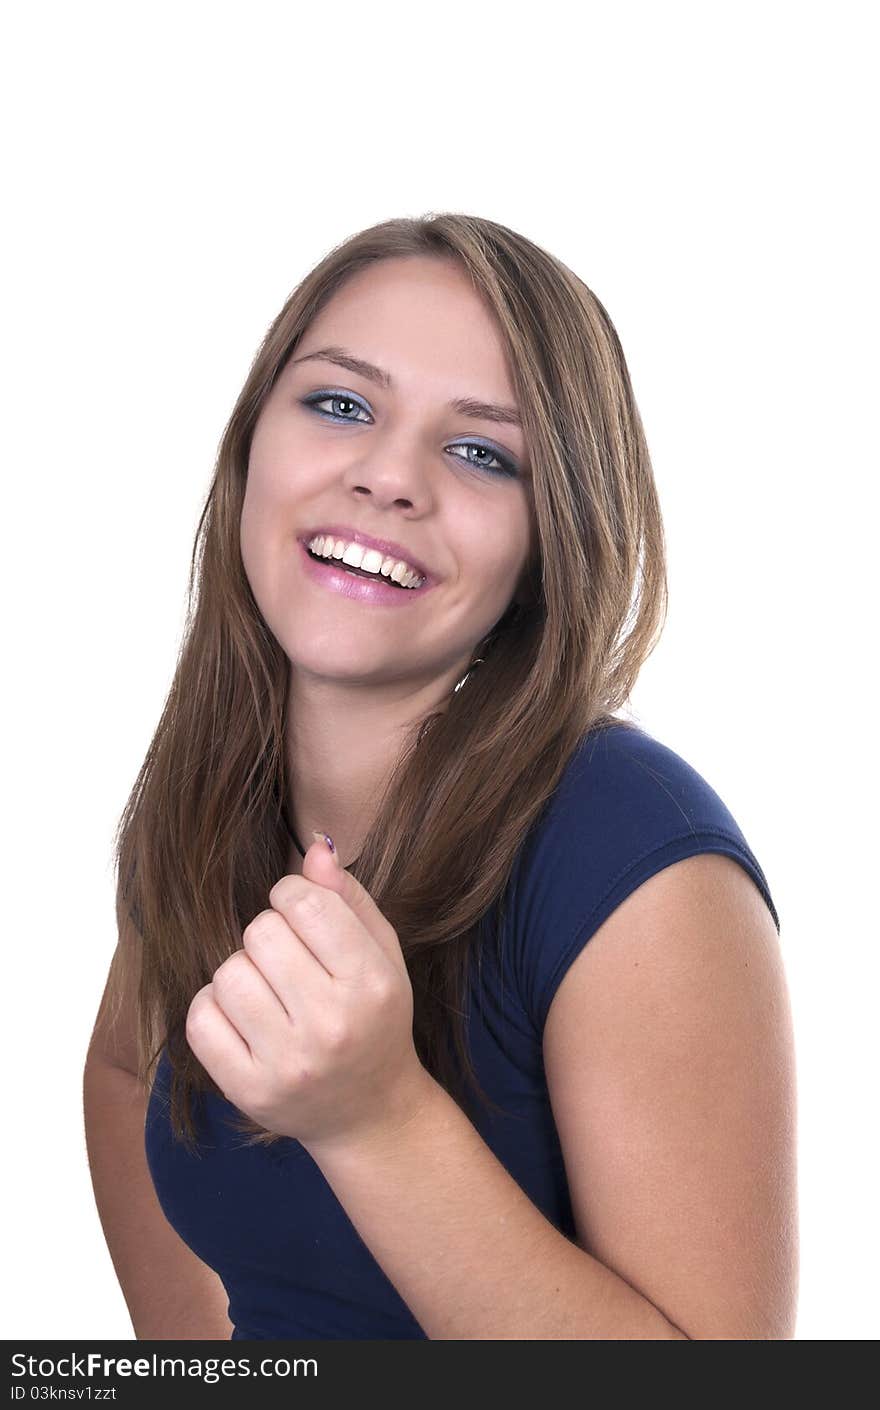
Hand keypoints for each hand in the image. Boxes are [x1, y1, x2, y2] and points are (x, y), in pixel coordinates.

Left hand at [185, 834, 433, 1158]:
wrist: (369, 1112)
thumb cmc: (373, 1019)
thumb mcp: (382, 954)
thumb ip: (350, 898)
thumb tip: (315, 848)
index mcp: (370, 984)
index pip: (305, 902)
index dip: (291, 895)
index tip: (299, 915)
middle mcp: (331, 1026)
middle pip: (261, 933)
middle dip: (268, 935)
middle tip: (287, 961)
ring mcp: (287, 1063)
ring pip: (227, 973)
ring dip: (240, 972)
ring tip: (267, 990)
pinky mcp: (248, 1090)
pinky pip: (200, 1019)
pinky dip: (213, 1008)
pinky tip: (241, 1017)